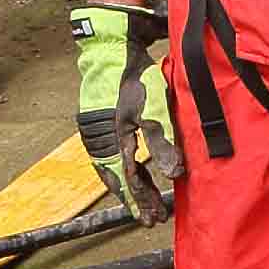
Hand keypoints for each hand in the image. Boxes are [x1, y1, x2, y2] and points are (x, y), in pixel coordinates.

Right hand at [69, 1, 176, 221]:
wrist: (110, 48)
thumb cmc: (134, 78)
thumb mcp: (154, 110)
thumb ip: (162, 143)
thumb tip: (173, 175)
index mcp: (113, 141)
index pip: (129, 180)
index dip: (141, 201)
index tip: (151, 220)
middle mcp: (100, 140)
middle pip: (118, 178)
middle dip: (136, 198)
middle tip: (150, 218)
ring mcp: (95, 131)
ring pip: (112, 168)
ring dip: (129, 184)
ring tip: (142, 197)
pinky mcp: (97, 121)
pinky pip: (109, 154)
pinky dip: (122, 167)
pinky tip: (130, 168)